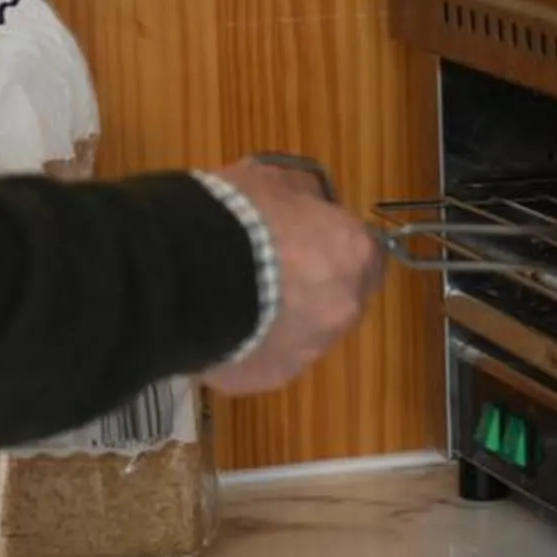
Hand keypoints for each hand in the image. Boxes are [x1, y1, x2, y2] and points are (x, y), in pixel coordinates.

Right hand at [204, 156, 385, 395]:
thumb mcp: (273, 179)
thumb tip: (309, 203)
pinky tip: (223, 324)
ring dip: (285, 318)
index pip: (368, 253)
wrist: (188, 274)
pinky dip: (254, 344)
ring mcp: (309, 349)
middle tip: (273, 269)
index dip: (338, 245)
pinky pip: (269, 357)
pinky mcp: (271, 377)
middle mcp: (343, 308)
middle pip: (341, 297)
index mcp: (352, 255)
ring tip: (240, 300)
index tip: (311, 239)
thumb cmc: (237, 217)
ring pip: (306, 333)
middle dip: (316, 285)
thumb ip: (303, 194)